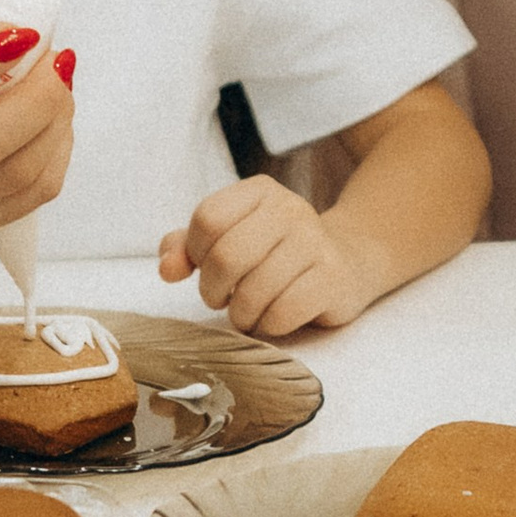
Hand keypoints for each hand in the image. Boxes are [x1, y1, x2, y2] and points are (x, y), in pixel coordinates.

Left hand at [158, 177, 384, 335]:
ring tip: (247, 311)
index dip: (196, 252)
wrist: (349, 260)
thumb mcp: (233, 236)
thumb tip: (167, 267)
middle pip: (226, 256)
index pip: (207, 219)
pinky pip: (283, 312)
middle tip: (221, 298)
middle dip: (212, 290)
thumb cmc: (277, 251)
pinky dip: (269, 325)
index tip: (207, 266)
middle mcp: (290, 209)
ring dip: (241, 314)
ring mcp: (315, 243)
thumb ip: (189, 247)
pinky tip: (274, 317)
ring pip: (253, 291)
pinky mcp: (332, 278)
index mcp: (260, 191)